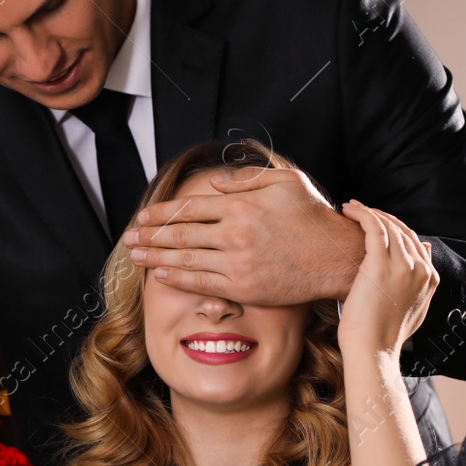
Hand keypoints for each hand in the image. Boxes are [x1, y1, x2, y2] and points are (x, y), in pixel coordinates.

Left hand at [123, 167, 363, 305]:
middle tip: (128, 238)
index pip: (189, 208)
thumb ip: (246, 178)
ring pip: (185, 260)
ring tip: (135, 257)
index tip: (142, 218)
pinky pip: (201, 283)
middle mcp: (234, 233)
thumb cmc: (313, 217)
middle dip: (149, 236)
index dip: (161, 213)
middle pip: (179, 234)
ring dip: (155, 258)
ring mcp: (237, 262)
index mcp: (241, 204)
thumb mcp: (285, 182)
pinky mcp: (244, 287)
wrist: (337, 257)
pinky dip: (177, 279)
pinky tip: (161, 276)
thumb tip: (214, 180)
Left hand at [336, 200, 436, 353]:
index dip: (396, 228)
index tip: (377, 222)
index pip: (416, 242)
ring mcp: (404, 266)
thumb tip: (427, 248)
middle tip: (361, 210)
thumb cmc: (382, 335)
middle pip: (403, 231)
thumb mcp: (411, 307)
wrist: (372, 350)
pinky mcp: (381, 264)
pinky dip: (362, 213)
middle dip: (383, 217)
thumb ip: (420, 281)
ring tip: (351, 208)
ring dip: (370, 212)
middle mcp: (421, 269)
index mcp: (430, 279)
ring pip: (389, 226)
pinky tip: (348, 210)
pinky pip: (374, 228)